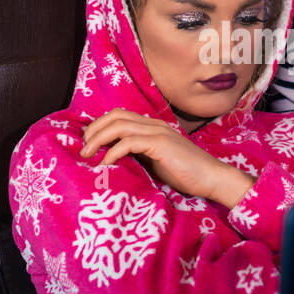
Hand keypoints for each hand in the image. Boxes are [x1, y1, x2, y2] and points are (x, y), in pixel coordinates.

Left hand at [80, 108, 254, 207]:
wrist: (211, 178)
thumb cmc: (184, 174)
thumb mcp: (154, 162)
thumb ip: (137, 155)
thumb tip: (111, 158)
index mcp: (152, 126)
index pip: (119, 115)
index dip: (99, 126)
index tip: (87, 144)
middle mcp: (153, 124)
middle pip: (115, 116)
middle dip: (93, 131)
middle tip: (82, 150)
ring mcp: (158, 132)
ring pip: (119, 125)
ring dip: (98, 139)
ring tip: (88, 156)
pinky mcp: (161, 144)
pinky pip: (129, 142)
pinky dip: (113, 153)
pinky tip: (106, 165)